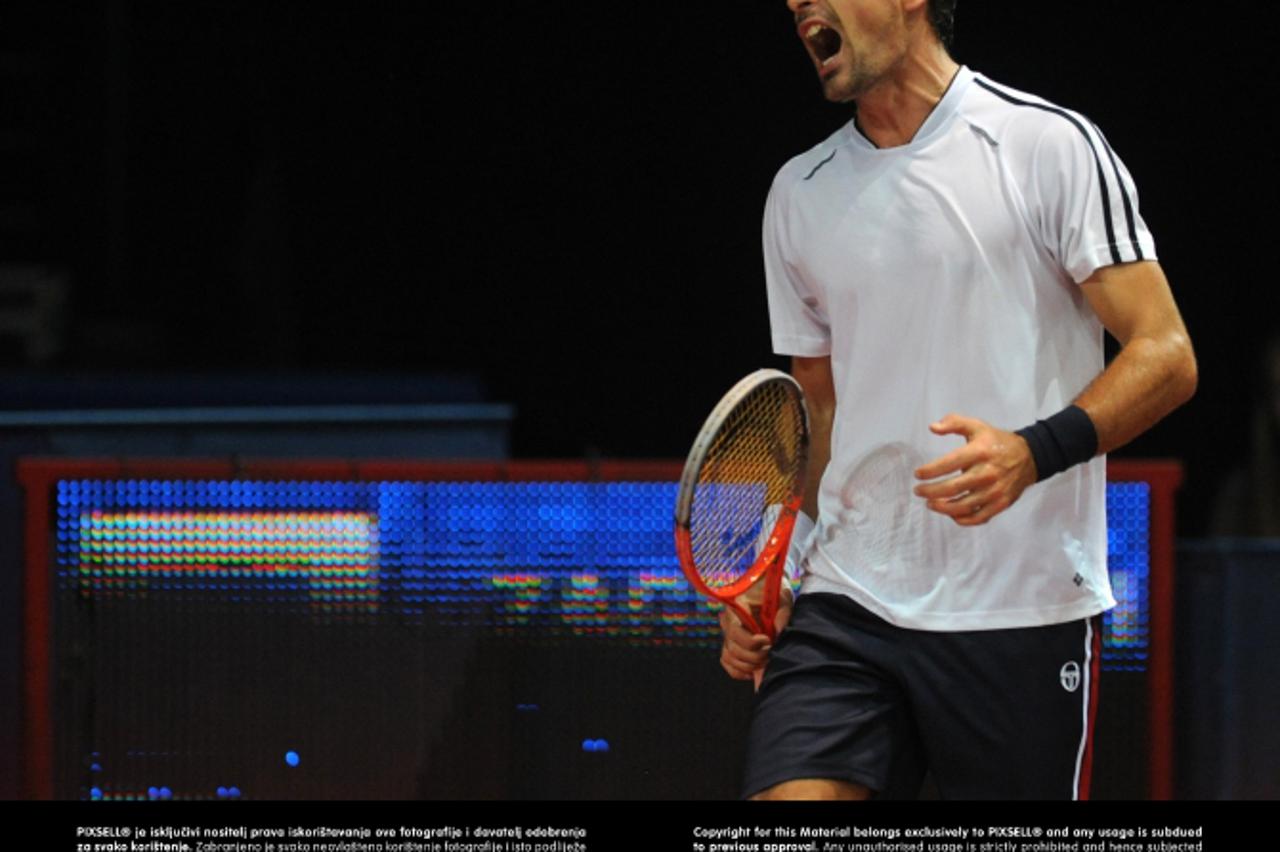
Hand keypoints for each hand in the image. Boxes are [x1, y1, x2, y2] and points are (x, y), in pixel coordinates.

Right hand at [719, 583, 793, 689]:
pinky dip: (740, 671)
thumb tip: (779, 632)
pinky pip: (727, 664)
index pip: (735, 631)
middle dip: (754, 656)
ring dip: (749, 665)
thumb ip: (783, 613)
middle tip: (771, 652)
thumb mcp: (782, 597)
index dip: (751, 642)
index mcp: (737, 608)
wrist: (771, 592)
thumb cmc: (776, 593)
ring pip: (730, 658)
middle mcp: (728, 622)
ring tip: (766, 660)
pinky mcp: (731, 646)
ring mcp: (728, 635)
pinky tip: (754, 670)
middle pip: (733, 649)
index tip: (768, 641)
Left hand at [913, 413, 1036, 525]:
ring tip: (930, 503)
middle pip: (953, 488)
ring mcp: (995, 491)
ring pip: (963, 506)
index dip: (931, 470)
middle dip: (931, 492)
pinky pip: (979, 517)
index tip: (918, 474)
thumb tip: (932, 427)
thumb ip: (954, 422)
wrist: (1030, 457)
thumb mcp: (977, 426)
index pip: (950, 463)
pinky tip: (951, 515)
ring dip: (943, 508)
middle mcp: (987, 473)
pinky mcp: (1001, 503)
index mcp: (980, 452)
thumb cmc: (997, 442)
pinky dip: (963, 519)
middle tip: (918, 491)